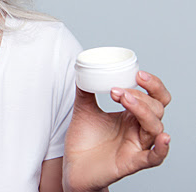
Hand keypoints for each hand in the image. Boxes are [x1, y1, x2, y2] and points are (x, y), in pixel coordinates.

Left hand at [63, 71, 170, 191]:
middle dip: (139, 96)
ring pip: (154, 127)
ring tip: (123, 98)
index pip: (155, 97)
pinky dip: (162, 148)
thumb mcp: (83, 109)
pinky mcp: (132, 162)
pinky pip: (154, 158)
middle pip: (157, 109)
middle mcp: (139, 129)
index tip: (137, 74)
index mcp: (132, 115)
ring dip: (142, 110)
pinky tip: (163, 138)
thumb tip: (84, 70)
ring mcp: (137, 146)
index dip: (152, 85)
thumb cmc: (84, 140)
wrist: (73, 166)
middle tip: (116, 90)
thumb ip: (85, 90)